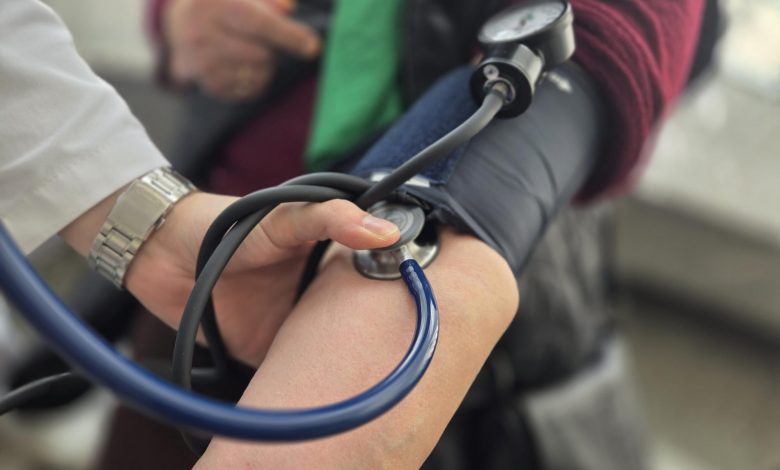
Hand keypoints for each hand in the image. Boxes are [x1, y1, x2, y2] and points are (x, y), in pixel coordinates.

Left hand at [124, 193, 399, 364]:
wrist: (160, 255)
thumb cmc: (224, 223)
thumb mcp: (283, 216)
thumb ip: (330, 218)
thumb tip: (386, 233)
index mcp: (327, 262)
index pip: (372, 279)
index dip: (395, 294)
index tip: (422, 308)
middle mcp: (316, 296)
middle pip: (357, 324)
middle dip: (376, 339)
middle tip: (407, 357)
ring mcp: (292, 326)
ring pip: (329, 353)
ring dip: (343, 365)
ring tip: (376, 380)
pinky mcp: (266, 352)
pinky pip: (292, 375)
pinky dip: (305, 384)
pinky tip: (327, 392)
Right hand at [163, 0, 320, 100]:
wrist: (179, 24)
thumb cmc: (224, 3)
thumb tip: (288, 9)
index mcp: (216, 3)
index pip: (258, 23)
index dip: (288, 36)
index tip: (313, 47)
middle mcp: (202, 31)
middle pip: (260, 55)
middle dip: (272, 51)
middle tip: (265, 43)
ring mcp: (200, 60)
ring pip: (255, 75)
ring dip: (265, 68)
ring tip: (253, 54)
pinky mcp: (204, 82)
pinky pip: (245, 91)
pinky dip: (254, 82)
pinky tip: (245, 68)